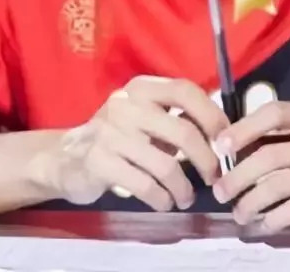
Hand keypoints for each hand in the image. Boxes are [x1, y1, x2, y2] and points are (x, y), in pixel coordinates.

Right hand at [50, 76, 229, 210]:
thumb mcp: (145, 119)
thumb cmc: (117, 138)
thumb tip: (221, 133)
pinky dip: (161, 198)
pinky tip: (164, 202)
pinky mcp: (97, 160)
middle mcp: (125, 103)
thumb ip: (175, 120)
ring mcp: (109, 131)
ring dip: (183, 187)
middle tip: (214, 178)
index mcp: (142, 87)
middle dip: (206, 160)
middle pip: (182, 131)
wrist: (64, 157)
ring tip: (185, 197)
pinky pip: (144, 184)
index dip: (211, 114)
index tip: (225, 140)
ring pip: (165, 164)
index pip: (185, 90)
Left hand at [212, 101, 289, 230]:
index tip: (220, 145)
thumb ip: (284, 135)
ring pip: (279, 187)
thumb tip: (234, 146)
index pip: (275, 113)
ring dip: (251, 202)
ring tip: (238, 212)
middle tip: (220, 190)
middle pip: (271, 156)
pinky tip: (261, 223)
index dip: (243, 128)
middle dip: (239, 175)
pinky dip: (272, 219)